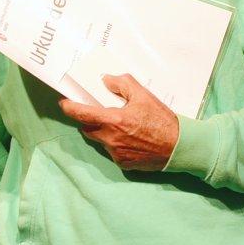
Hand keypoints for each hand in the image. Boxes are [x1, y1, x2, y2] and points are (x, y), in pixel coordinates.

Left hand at [58, 74, 178, 169]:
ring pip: (100, 140)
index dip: (69, 107)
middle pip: (88, 128)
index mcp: (114, 121)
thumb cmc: (162, 121)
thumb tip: (106, 80)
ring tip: (120, 125)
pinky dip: (115, 143)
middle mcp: (111, 139)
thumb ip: (122, 84)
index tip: (64, 103)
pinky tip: (130, 138)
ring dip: (103, 132)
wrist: (179, 146)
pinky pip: (112, 151)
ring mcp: (116, 154)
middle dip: (90, 119)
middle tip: (100, 111)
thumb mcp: (144, 95)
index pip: (81, 114)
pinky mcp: (123, 164)